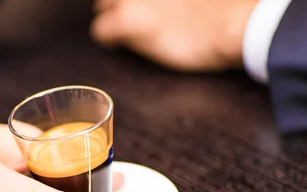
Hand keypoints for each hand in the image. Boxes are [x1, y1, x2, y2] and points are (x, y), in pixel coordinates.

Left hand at [90, 0, 257, 71]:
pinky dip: (109, 38)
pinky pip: (100, 31)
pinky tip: (120, 43)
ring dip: (112, 16)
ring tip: (129, 28)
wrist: (235, 21)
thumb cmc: (227, 3)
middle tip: (135, 14)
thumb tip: (170, 3)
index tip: (146, 6)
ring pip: (102, 5)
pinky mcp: (128, 22)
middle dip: (118, 1)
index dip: (131, 1)